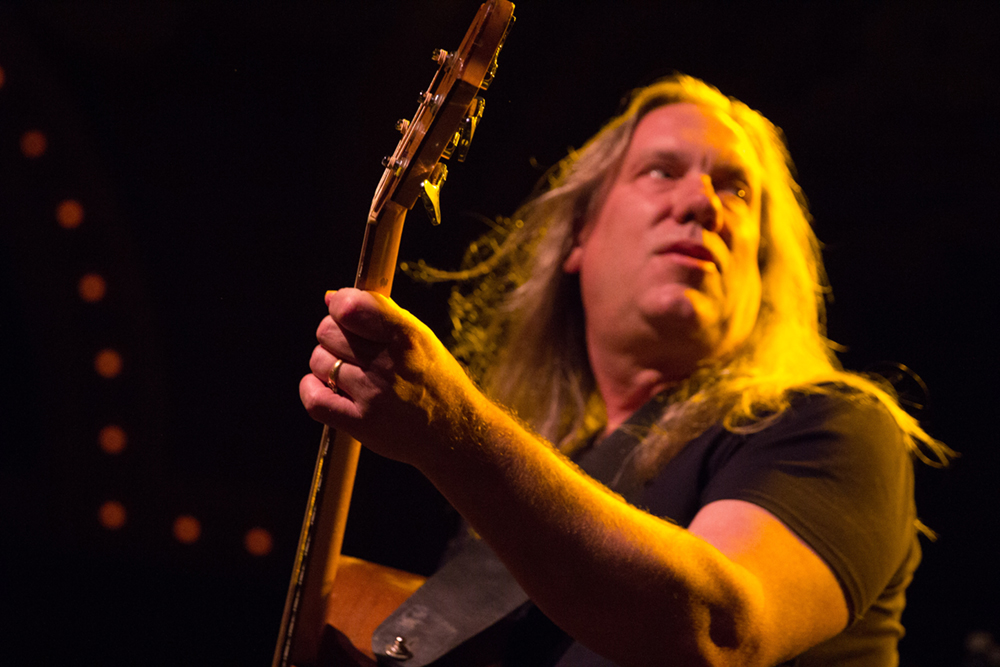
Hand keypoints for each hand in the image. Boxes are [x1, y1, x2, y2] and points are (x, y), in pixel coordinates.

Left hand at [299, 288, 479, 467]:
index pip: (350, 307)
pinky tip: (329, 387)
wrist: (454, 431)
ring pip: (319, 362)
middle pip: (327, 332)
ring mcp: (373, 395)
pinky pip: (313, 398)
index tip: (345, 313)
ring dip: (327, 364)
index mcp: (407, 337)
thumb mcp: (420, 337)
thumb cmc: (434, 378)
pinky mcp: (361, 424)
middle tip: (351, 347)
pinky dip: (313, 389)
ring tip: (349, 372)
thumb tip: (331, 298)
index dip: (339, 305)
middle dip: (334, 335)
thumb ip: (379, 313)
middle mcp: (389, 364)